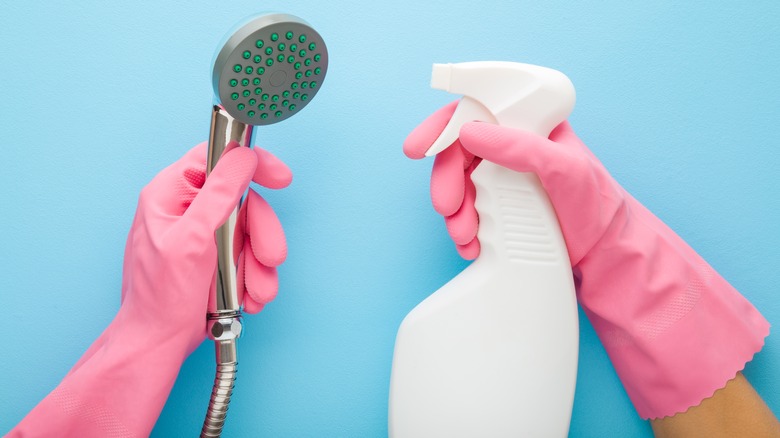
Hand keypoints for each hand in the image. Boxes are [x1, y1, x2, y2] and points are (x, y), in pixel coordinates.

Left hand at [120, 142, 290, 351]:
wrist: (159, 344)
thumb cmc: (161, 297)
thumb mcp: (193, 240)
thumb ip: (219, 194)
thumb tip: (243, 158)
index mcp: (170, 194)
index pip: (216, 157)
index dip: (251, 163)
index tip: (280, 178)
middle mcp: (188, 210)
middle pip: (243, 201)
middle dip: (261, 234)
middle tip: (270, 257)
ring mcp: (204, 235)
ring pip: (251, 231)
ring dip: (260, 263)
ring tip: (255, 290)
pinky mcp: (216, 258)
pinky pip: (249, 255)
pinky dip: (254, 277)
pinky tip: (247, 296)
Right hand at [404, 103, 768, 418]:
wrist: (606, 253)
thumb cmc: (595, 205)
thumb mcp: (564, 169)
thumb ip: (519, 147)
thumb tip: (471, 132)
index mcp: (527, 124)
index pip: (475, 112)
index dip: (441, 127)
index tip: (417, 148)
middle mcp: (511, 147)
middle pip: (457, 154)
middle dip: (446, 183)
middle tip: (448, 208)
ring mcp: (503, 179)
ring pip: (459, 186)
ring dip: (453, 212)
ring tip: (465, 237)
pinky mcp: (501, 208)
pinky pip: (468, 212)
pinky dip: (462, 230)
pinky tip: (471, 246)